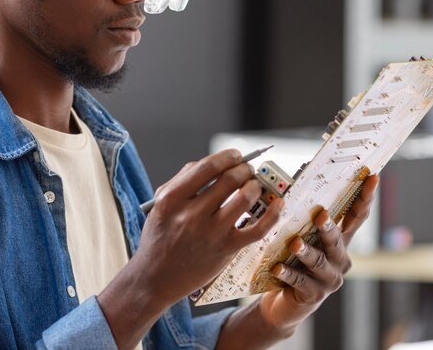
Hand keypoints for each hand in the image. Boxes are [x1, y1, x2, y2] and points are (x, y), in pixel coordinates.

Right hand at [97, 149, 281, 347]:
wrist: (155, 278)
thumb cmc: (158, 238)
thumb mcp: (159, 206)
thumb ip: (180, 182)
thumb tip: (211, 163)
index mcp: (172, 199)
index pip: (206, 167)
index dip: (226, 156)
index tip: (235, 155)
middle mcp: (192, 214)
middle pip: (229, 179)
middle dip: (244, 168)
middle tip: (248, 169)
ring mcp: (211, 233)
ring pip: (245, 198)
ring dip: (255, 186)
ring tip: (255, 185)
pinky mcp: (226, 250)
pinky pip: (257, 228)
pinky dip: (272, 214)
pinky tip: (277, 204)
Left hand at [256, 175, 378, 332]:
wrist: (285, 303)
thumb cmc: (294, 263)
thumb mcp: (303, 239)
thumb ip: (306, 220)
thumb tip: (299, 185)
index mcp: (341, 242)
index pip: (357, 217)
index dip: (365, 197)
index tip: (372, 177)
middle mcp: (340, 260)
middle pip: (337, 240)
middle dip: (328, 228)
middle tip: (320, 215)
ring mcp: (329, 279)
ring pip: (318, 262)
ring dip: (306, 252)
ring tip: (295, 243)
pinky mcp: (313, 294)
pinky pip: (300, 281)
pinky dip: (288, 273)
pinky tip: (278, 267)